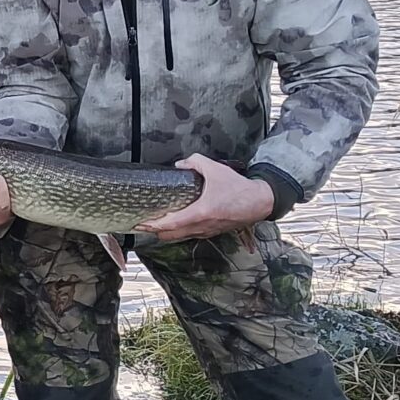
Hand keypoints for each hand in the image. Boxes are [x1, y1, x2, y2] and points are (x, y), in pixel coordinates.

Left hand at [133, 154, 274, 241]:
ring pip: (180, 237)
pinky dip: (179, 231)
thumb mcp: (214, 169)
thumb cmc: (238, 188)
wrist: (259, 202)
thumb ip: (194, 162)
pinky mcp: (212, 232)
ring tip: (155, 224)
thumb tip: (180, 164)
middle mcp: (201, 226)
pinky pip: (190, 235)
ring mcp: (207, 231)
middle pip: (170, 236)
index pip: (169, 224)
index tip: (139, 223)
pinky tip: (175, 223)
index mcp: (200, 213)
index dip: (152, 225)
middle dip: (154, 231)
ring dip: (166, 232)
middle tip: (143, 223)